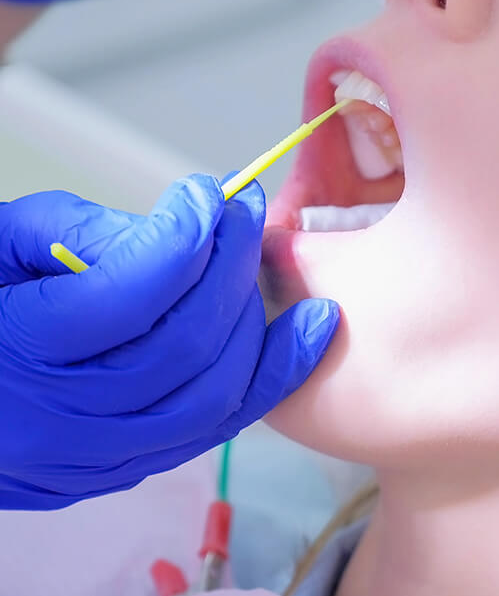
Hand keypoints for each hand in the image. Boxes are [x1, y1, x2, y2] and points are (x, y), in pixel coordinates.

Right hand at [0, 175, 338, 508]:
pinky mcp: (122, 470)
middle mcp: (61, 420)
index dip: (184, 235)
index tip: (208, 194)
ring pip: (212, 397)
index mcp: (18, 349)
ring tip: (265, 263)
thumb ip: (88, 231)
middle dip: (229, 267)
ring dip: (255, 321)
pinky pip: (214, 429)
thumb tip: (187, 227)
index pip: (131, 293)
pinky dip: (266, 378)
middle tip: (244, 215)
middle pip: (185, 345)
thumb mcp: (3, 244)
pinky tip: (303, 334)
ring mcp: (95, 458)